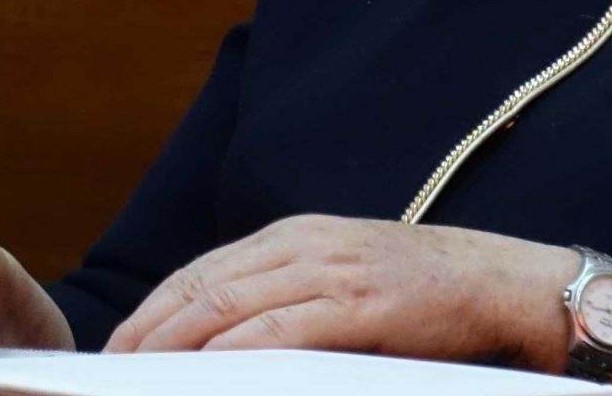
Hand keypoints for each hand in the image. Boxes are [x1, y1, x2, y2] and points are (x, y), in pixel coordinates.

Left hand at [106, 215, 571, 362]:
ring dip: (175, 344)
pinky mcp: (358, 304)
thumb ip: (292, 293)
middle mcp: (303, 243)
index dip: (153, 309)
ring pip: (227, 303)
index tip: (119, 346)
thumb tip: (229, 335)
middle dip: (148, 330)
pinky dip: (233, 351)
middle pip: (201, 285)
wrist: (500, 281)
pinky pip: (279, 329)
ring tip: (142, 376)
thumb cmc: (423, 292)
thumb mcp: (345, 275)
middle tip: (111, 369)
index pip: (201, 270)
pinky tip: (206, 372)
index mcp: (295, 234)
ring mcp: (329, 270)